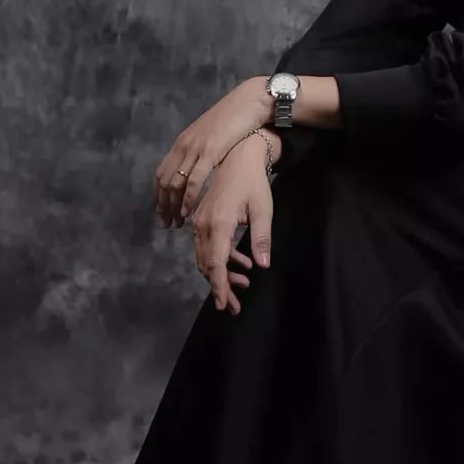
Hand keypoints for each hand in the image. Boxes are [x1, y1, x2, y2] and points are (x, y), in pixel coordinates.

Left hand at [155, 78, 274, 226]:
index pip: (161, 174)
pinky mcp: (209, 152)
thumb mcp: (211, 135)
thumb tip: (198, 164)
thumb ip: (201, 149)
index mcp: (182, 142)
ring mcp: (195, 149)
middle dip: (163, 206)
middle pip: (164, 182)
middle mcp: (183, 146)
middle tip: (167, 224)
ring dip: (173, 206)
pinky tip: (189, 210)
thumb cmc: (235, 118)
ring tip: (177, 223)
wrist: (250, 103)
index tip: (163, 212)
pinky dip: (188, 198)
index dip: (159, 196)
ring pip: (174, 183)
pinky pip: (193, 180)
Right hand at [192, 132, 278, 314]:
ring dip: (222, 273)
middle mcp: (203, 226)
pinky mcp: (203, 220)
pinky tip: (242, 264)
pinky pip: (208, 247)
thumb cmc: (254, 183)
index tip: (224, 305)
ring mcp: (200, 222)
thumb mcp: (263, 210)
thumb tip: (263, 265)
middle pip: (207, 265)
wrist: (239, 158)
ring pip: (205, 258)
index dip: (219, 287)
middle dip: (221, 287)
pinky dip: (222, 259)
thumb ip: (261, 238)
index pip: (214, 264)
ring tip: (244, 284)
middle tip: (236, 305)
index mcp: (218, 224)